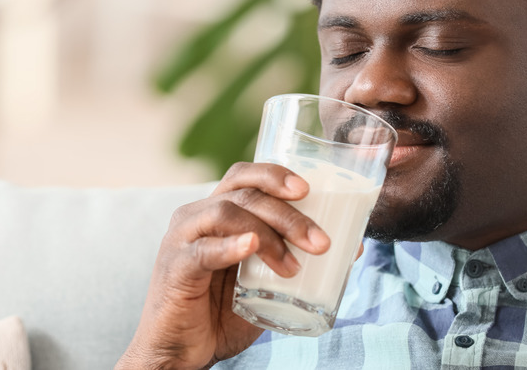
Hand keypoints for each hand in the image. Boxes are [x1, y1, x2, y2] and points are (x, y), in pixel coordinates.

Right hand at [116, 162, 330, 369]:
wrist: (179, 354)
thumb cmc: (220, 315)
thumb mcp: (265, 286)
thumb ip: (297, 263)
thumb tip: (352, 248)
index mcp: (216, 213)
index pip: (245, 176)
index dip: (275, 175)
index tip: (308, 189)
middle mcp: (196, 216)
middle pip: (244, 192)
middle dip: (288, 212)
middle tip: (320, 241)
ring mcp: (181, 239)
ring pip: (227, 213)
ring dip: (269, 235)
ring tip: (294, 266)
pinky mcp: (175, 267)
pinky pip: (202, 249)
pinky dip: (229, 246)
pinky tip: (250, 248)